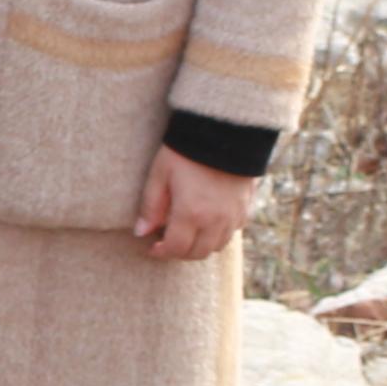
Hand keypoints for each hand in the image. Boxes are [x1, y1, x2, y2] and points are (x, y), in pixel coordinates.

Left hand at [133, 148, 257, 264]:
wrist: (224, 132)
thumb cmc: (185, 152)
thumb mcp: (160, 174)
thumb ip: (151, 206)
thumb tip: (141, 232)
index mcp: (191, 213)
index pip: (177, 248)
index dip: (162, 252)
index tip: (152, 248)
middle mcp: (216, 220)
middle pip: (198, 253)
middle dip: (180, 252)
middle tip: (166, 242)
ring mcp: (234, 216)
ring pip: (217, 247)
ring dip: (200, 246)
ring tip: (185, 233)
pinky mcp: (245, 208)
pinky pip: (232, 233)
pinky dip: (218, 235)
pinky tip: (206, 222)